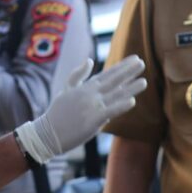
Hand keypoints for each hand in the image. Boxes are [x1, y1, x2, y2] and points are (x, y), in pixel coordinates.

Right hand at [15, 55, 146, 163]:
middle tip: (142, 63)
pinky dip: (121, 106)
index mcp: (85, 87)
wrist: (47, 133)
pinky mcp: (93, 120)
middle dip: (128, 72)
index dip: (122, 66)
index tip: (134, 59)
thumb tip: (89, 60)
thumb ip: (78, 75)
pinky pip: (110, 111)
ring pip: (115, 95)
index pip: (107, 74)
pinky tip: (132, 101)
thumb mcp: (66, 89)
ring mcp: (92, 106)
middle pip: (113, 81)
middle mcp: (90, 94)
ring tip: (144, 81)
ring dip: (130, 88)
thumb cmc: (57, 113)